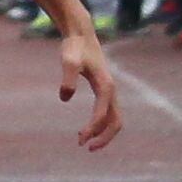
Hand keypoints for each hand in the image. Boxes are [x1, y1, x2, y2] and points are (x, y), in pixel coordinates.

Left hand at [56, 33, 121, 148]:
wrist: (81, 34)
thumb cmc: (74, 47)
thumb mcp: (68, 61)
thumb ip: (67, 78)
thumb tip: (65, 98)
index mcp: (105, 86)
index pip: (102, 114)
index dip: (92, 129)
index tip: (79, 139)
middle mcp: (111, 90)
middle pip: (116, 121)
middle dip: (104, 137)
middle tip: (86, 147)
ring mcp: (110, 90)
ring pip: (114, 118)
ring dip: (104, 133)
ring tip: (85, 142)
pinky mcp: (104, 89)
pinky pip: (109, 112)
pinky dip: (102, 124)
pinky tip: (88, 129)